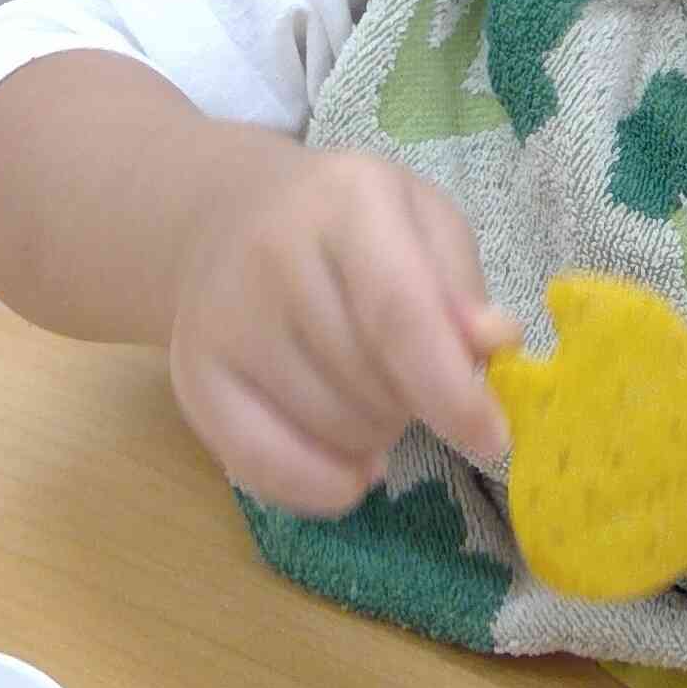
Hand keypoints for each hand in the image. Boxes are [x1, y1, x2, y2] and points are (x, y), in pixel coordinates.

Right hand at [170, 148, 520, 517]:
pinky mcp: (192, 377)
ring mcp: (222, 319)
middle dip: (415, 405)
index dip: (450, 390)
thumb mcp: (423, 222)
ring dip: (372, 437)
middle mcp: (271, 254)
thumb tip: (494, 345)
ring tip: (366, 392)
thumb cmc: (348, 225)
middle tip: (411, 378)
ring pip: (329, 431)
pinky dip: (320, 486)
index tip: (493, 437)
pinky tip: (347, 467)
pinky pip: (264, 467)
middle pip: (369, 383)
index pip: (398, 313)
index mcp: (345, 201)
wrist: (228, 217)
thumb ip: (461, 285)